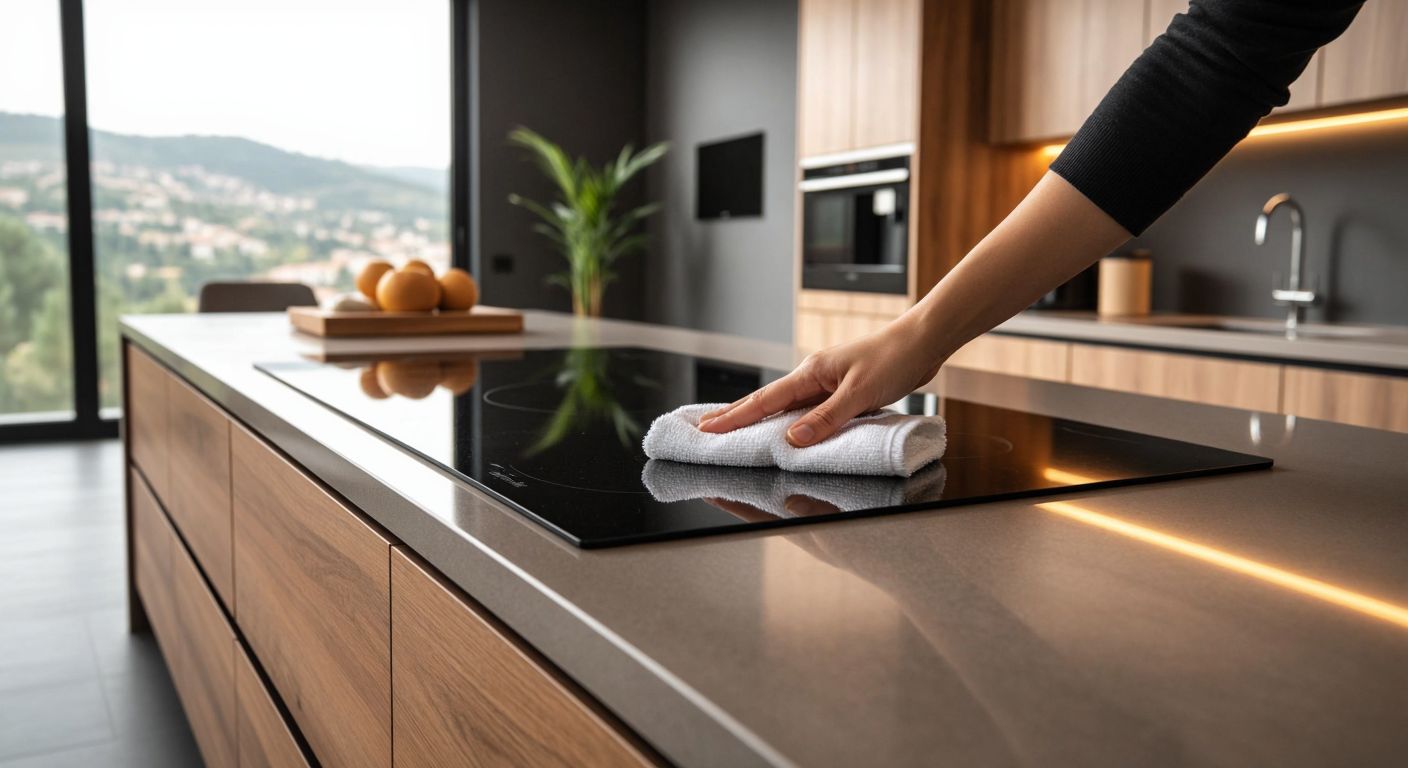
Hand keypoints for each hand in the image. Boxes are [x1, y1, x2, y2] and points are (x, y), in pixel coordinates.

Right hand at [698, 317, 945, 446]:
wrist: (922, 341)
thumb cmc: (894, 359)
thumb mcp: (859, 393)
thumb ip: (826, 418)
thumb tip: (791, 439)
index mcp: (811, 373)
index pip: (764, 401)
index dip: (735, 418)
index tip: (708, 429)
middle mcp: (813, 376)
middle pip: (766, 400)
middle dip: (735, 415)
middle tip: (705, 428)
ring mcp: (825, 382)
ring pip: (785, 405)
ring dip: (759, 418)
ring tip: (734, 428)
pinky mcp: (841, 389)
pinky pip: (806, 408)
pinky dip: (789, 419)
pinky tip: (785, 426)